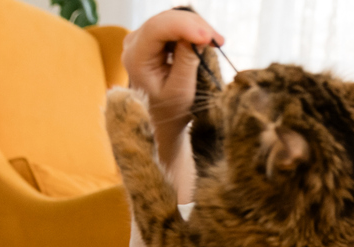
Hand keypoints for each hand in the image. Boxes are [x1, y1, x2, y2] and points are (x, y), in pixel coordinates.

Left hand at [122, 9, 223, 163]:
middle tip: (219, 41)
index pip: (157, 29)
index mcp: (135, 57)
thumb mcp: (181, 90)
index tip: (208, 37)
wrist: (162, 119)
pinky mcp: (154, 38)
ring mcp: (143, 38)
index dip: (185, 27)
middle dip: (195, 25)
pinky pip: (175, 25)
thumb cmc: (169, 110)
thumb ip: (187, 61)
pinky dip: (193, 30)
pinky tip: (206, 42)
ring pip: (172, 19)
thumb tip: (199, 35)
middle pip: (166, 19)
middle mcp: (134, 42)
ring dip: (197, 27)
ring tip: (216, 43)